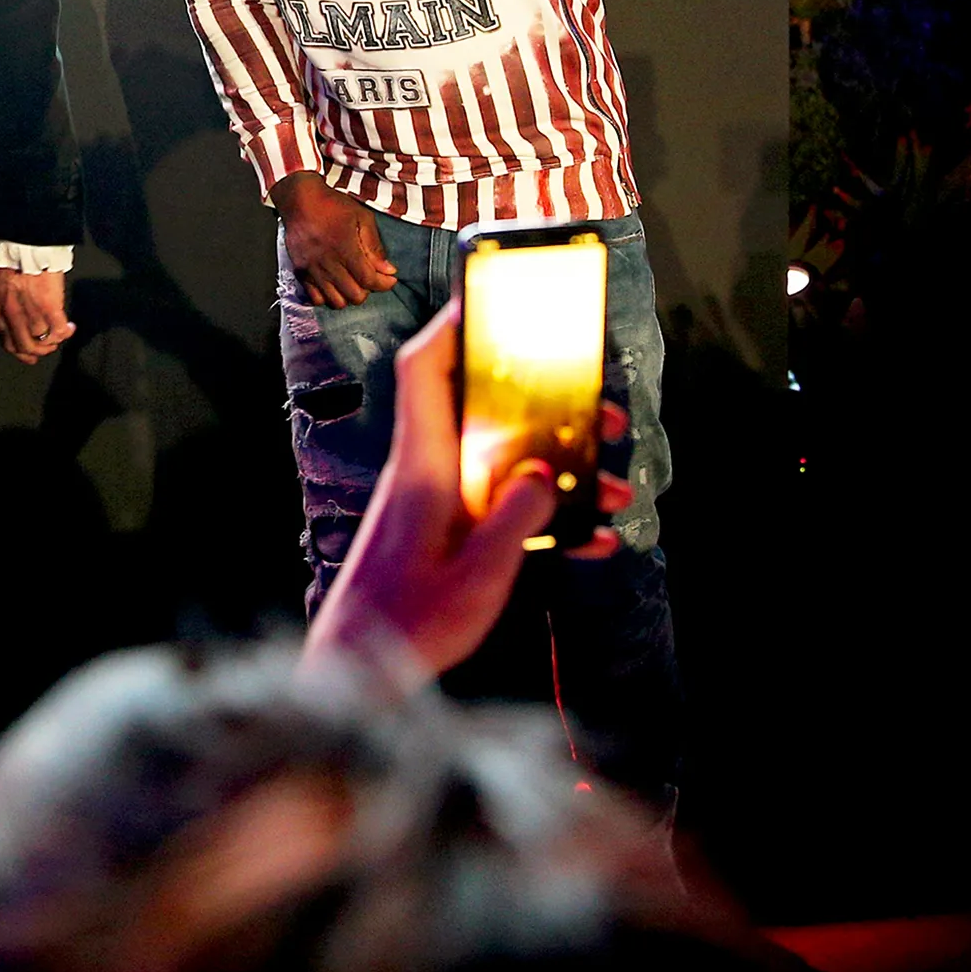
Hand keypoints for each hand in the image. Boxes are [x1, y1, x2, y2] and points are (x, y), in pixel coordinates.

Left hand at [0, 269, 74, 364]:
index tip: (31, 354)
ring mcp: (31, 311)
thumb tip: (16, 323)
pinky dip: (65, 332)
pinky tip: (70, 327)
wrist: (27, 245)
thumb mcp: (1, 287)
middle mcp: (12, 314)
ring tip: (62, 334)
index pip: (7, 342)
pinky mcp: (49, 306)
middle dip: (40, 351)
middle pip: (26, 346)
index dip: (21, 352)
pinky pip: (58, 329)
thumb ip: (6, 306)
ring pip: (43, 340)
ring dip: (54, 341)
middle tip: (49, 347)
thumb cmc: (15, 261)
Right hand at [271, 172, 396, 307]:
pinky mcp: (300, 271)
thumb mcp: (362, 217)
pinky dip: (328, 296)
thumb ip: (374, 245)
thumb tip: (387, 270)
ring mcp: (312, 270)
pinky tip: (334, 284)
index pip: (369, 280)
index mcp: (345, 249)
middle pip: (354, 296)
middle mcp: (328, 264)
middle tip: (369, 277)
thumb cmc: (332, 205)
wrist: (299, 200)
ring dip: (348, 295)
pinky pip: (315, 298)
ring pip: (336, 302)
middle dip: (368, 290)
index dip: (384, 284)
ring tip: (352, 282)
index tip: (389, 279)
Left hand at [302, 303, 632, 682]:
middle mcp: (428, 471)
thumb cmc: (406, 626)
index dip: (456, 323)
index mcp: (423, 465)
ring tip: (612, 487)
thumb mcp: (477, 576)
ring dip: (559, 465)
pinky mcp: (447, 530)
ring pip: (503, 457)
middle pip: (483, 408)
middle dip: (547, 403)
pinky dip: (545, 514)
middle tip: (602, 418)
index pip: (427, 369)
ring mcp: (437, 500)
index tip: (497, 298)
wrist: (358, 674)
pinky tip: (591, 541)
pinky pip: (502, 504)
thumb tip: (544, 469)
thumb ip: (515, 519)